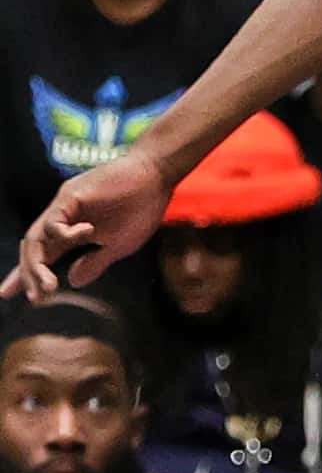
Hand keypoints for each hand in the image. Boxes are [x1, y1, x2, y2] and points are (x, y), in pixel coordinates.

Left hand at [3, 148, 173, 299]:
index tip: (12, 296)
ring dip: (38, 264)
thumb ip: (95, 262)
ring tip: (49, 284)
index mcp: (72, 231)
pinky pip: (54, 220)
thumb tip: (72, 282)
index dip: (27, 276)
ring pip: (35, 238)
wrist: (156, 174)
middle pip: (33, 249)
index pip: (43, 256)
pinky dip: (63, 233)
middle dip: (30, 275)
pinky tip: (82, 237)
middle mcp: (61, 219)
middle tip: (37, 298)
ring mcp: (63, 207)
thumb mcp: (119, 245)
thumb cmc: (142, 207)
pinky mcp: (70, 195)